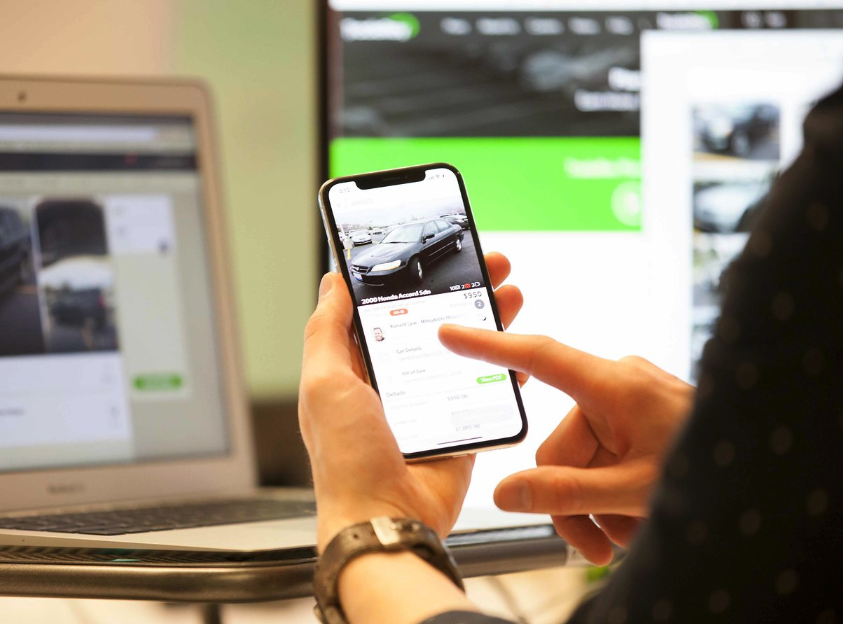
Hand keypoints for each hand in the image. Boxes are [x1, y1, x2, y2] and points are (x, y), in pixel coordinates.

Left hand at [300, 253, 523, 548]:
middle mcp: (391, 383)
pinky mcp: (458, 426)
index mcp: (354, 369)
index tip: (434, 254)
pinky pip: (484, 389)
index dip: (409, 280)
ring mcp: (428, 404)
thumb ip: (327, 331)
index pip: (383, 309)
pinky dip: (504, 368)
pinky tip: (518, 348)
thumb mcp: (325, 384)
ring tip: (511, 293)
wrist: (387, 519)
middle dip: (462, 291)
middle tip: (488, 264)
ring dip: (489, 319)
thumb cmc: (347, 461)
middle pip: (431, 323)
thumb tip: (333, 285)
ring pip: (463, 350)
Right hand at [438, 329, 693, 564]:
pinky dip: (608, 493)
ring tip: (622, 537)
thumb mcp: (629, 493)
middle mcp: (617, 385)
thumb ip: (561, 493)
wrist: (769, 475)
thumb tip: (506, 492)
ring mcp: (630, 402)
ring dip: (592, 505)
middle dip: (570, 499)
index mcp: (614, 384)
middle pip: (557, 445)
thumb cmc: (713, 471)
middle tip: (594, 543)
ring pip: (578, 459)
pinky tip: (629, 520)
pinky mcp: (640, 419)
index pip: (538, 357)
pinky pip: (602, 455)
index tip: (451, 332)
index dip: (489, 346)